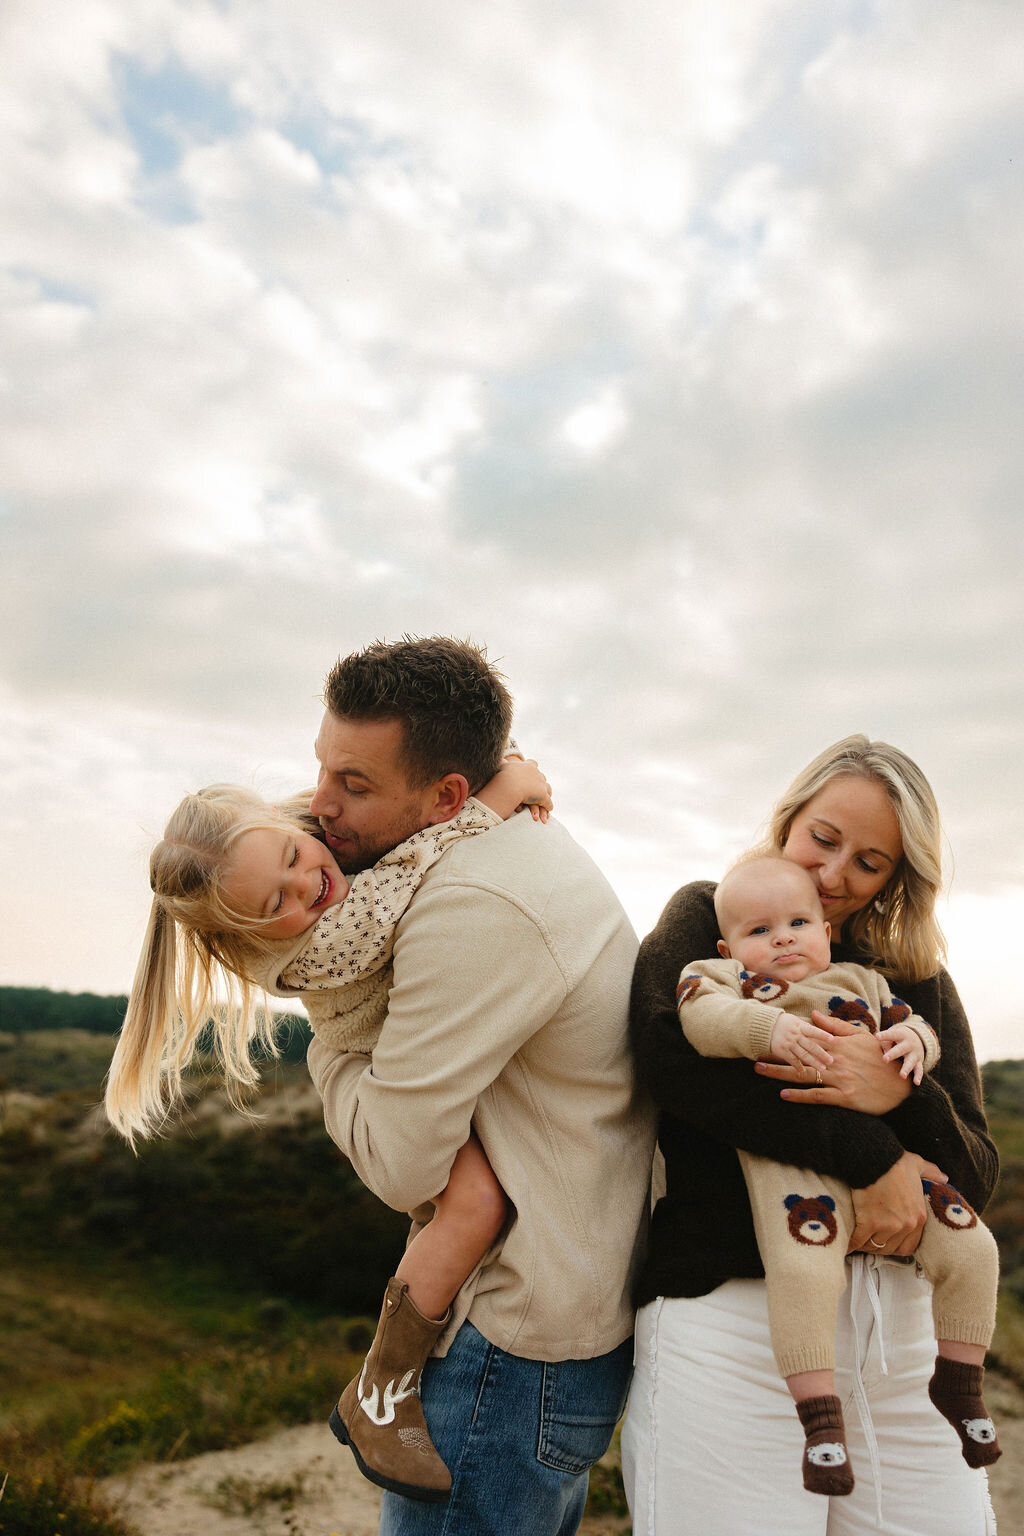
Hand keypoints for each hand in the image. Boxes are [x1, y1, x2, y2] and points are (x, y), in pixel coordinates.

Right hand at [503, 755, 552, 821]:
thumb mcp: (502, 766)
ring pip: (548, 789)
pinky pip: (548, 802)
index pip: (532, 763)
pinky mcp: (543, 796)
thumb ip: (501, 762)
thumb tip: (499, 760)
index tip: (531, 768)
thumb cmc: (503, 776)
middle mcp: (537, 773)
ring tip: (544, 801)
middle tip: (538, 787)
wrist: (510, 785)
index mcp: (527, 766)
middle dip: (541, 782)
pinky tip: (548, 809)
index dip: (532, 767)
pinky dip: (548, 806)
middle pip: (542, 776)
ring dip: (547, 794)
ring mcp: (541, 785)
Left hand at [755, 1011, 910, 1112]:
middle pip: (799, 1057)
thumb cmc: (881, 1058)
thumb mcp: (861, 1037)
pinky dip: (800, 1096)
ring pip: (804, 1075)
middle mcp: (836, 1061)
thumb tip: (814, 1015)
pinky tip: (784, 1095)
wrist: (902, 1084)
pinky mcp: (845, 1097)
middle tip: (752, 1056)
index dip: (784, 1039)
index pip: (805, 1040)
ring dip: (780, 1074)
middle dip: (775, 1056)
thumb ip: (836, 1026)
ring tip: (760, 1071)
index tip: (765, 1037)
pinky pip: (818, 1096)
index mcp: (838, 1045)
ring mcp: (840, 1079)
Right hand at [768, 1012, 834, 1071]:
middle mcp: (795, 1035)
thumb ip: (809, 1027)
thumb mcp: (796, 1020)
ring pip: (803, 1054)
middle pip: (810, 1045)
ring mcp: (788, 1044)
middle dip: (821, 1053)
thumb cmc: (785, 1022)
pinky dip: (798, 1066)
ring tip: (822, 1069)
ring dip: (813, 1062)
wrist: (764, 1025)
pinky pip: (792, 1060)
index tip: (833, 1040)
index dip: (823, 1035)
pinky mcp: (782, 1051)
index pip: (813, 1030)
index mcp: (800, 1026)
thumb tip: (826, 1028)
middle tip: (831, 1061)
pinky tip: (804, 1072)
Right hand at [849, 1151, 946, 1255]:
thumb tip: (943, 1178)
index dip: (895, 1245)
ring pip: (874, 1246)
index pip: (909, 1245)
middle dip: (878, 1245)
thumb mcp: (918, 1165)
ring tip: (857, 1240)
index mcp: (919, 1216)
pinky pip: (858, 1240)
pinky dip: (851, 1243)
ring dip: (864, 1245)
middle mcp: (906, 1224)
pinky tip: (846, 1243)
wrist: (874, 1157)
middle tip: (868, 1240)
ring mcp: (888, 1225)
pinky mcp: (869, 1223)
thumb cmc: (893, 1161)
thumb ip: (931, 1173)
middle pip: (890, 1248)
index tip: (886, 1240)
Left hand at [879, 1023, 925, 1084]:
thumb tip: (885, 1058)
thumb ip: (886, 1044)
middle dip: (893, 1054)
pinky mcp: (919, 1062)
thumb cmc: (897, 1038)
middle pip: (901, 1049)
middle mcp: (909, 1044)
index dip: (885, 1035)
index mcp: (901, 1034)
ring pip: (910, 1061)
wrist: (917, 1038)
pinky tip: (916, 1083)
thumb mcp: (892, 1036)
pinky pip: (919, 1070)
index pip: (892, 1034)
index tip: (877, 1036)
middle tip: (884, 1059)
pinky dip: (918, 1076)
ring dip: (906, 1068)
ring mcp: (915, 1053)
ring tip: (902, 1076)